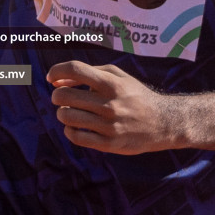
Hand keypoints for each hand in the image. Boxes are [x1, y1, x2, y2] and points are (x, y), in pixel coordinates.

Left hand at [47, 61, 184, 153]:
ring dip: (63, 113)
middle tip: (62, 98)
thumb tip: (57, 80)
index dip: (56, 71)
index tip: (51, 77)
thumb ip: (89, 73)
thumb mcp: (118, 77)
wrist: (163, 122)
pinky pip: (76, 137)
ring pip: (67, 117)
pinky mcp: (109, 144)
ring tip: (70, 112)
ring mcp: (109, 125)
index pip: (75, 70)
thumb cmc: (136, 95)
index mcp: (112, 83)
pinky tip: (75, 127)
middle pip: (64, 96)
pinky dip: (70, 131)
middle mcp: (110, 104)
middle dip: (57, 95)